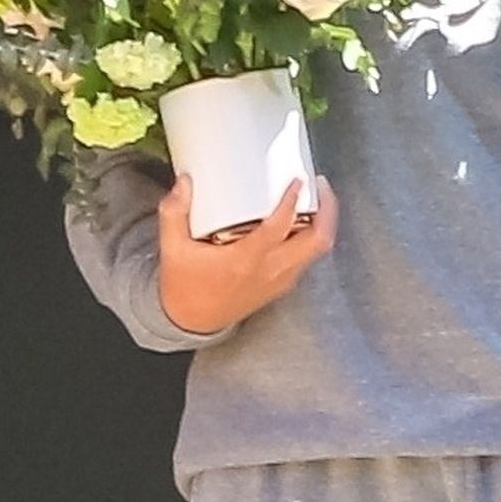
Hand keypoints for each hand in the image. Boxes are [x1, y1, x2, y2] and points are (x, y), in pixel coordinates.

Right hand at [157, 174, 338, 334]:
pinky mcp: (282, 285)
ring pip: (317, 250)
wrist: (192, 321)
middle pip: (317, 241)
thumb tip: (185, 181)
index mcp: (245, 260)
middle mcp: (270, 271)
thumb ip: (175, 212)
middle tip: (320, 184)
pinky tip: (304, 220)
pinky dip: (312, 236)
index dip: (292, 201)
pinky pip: (308, 258)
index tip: (298, 180)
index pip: (280, 228)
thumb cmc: (184, 285)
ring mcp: (280, 280)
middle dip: (327, 210)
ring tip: (317, 197)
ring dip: (323, 222)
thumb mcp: (173, 248)